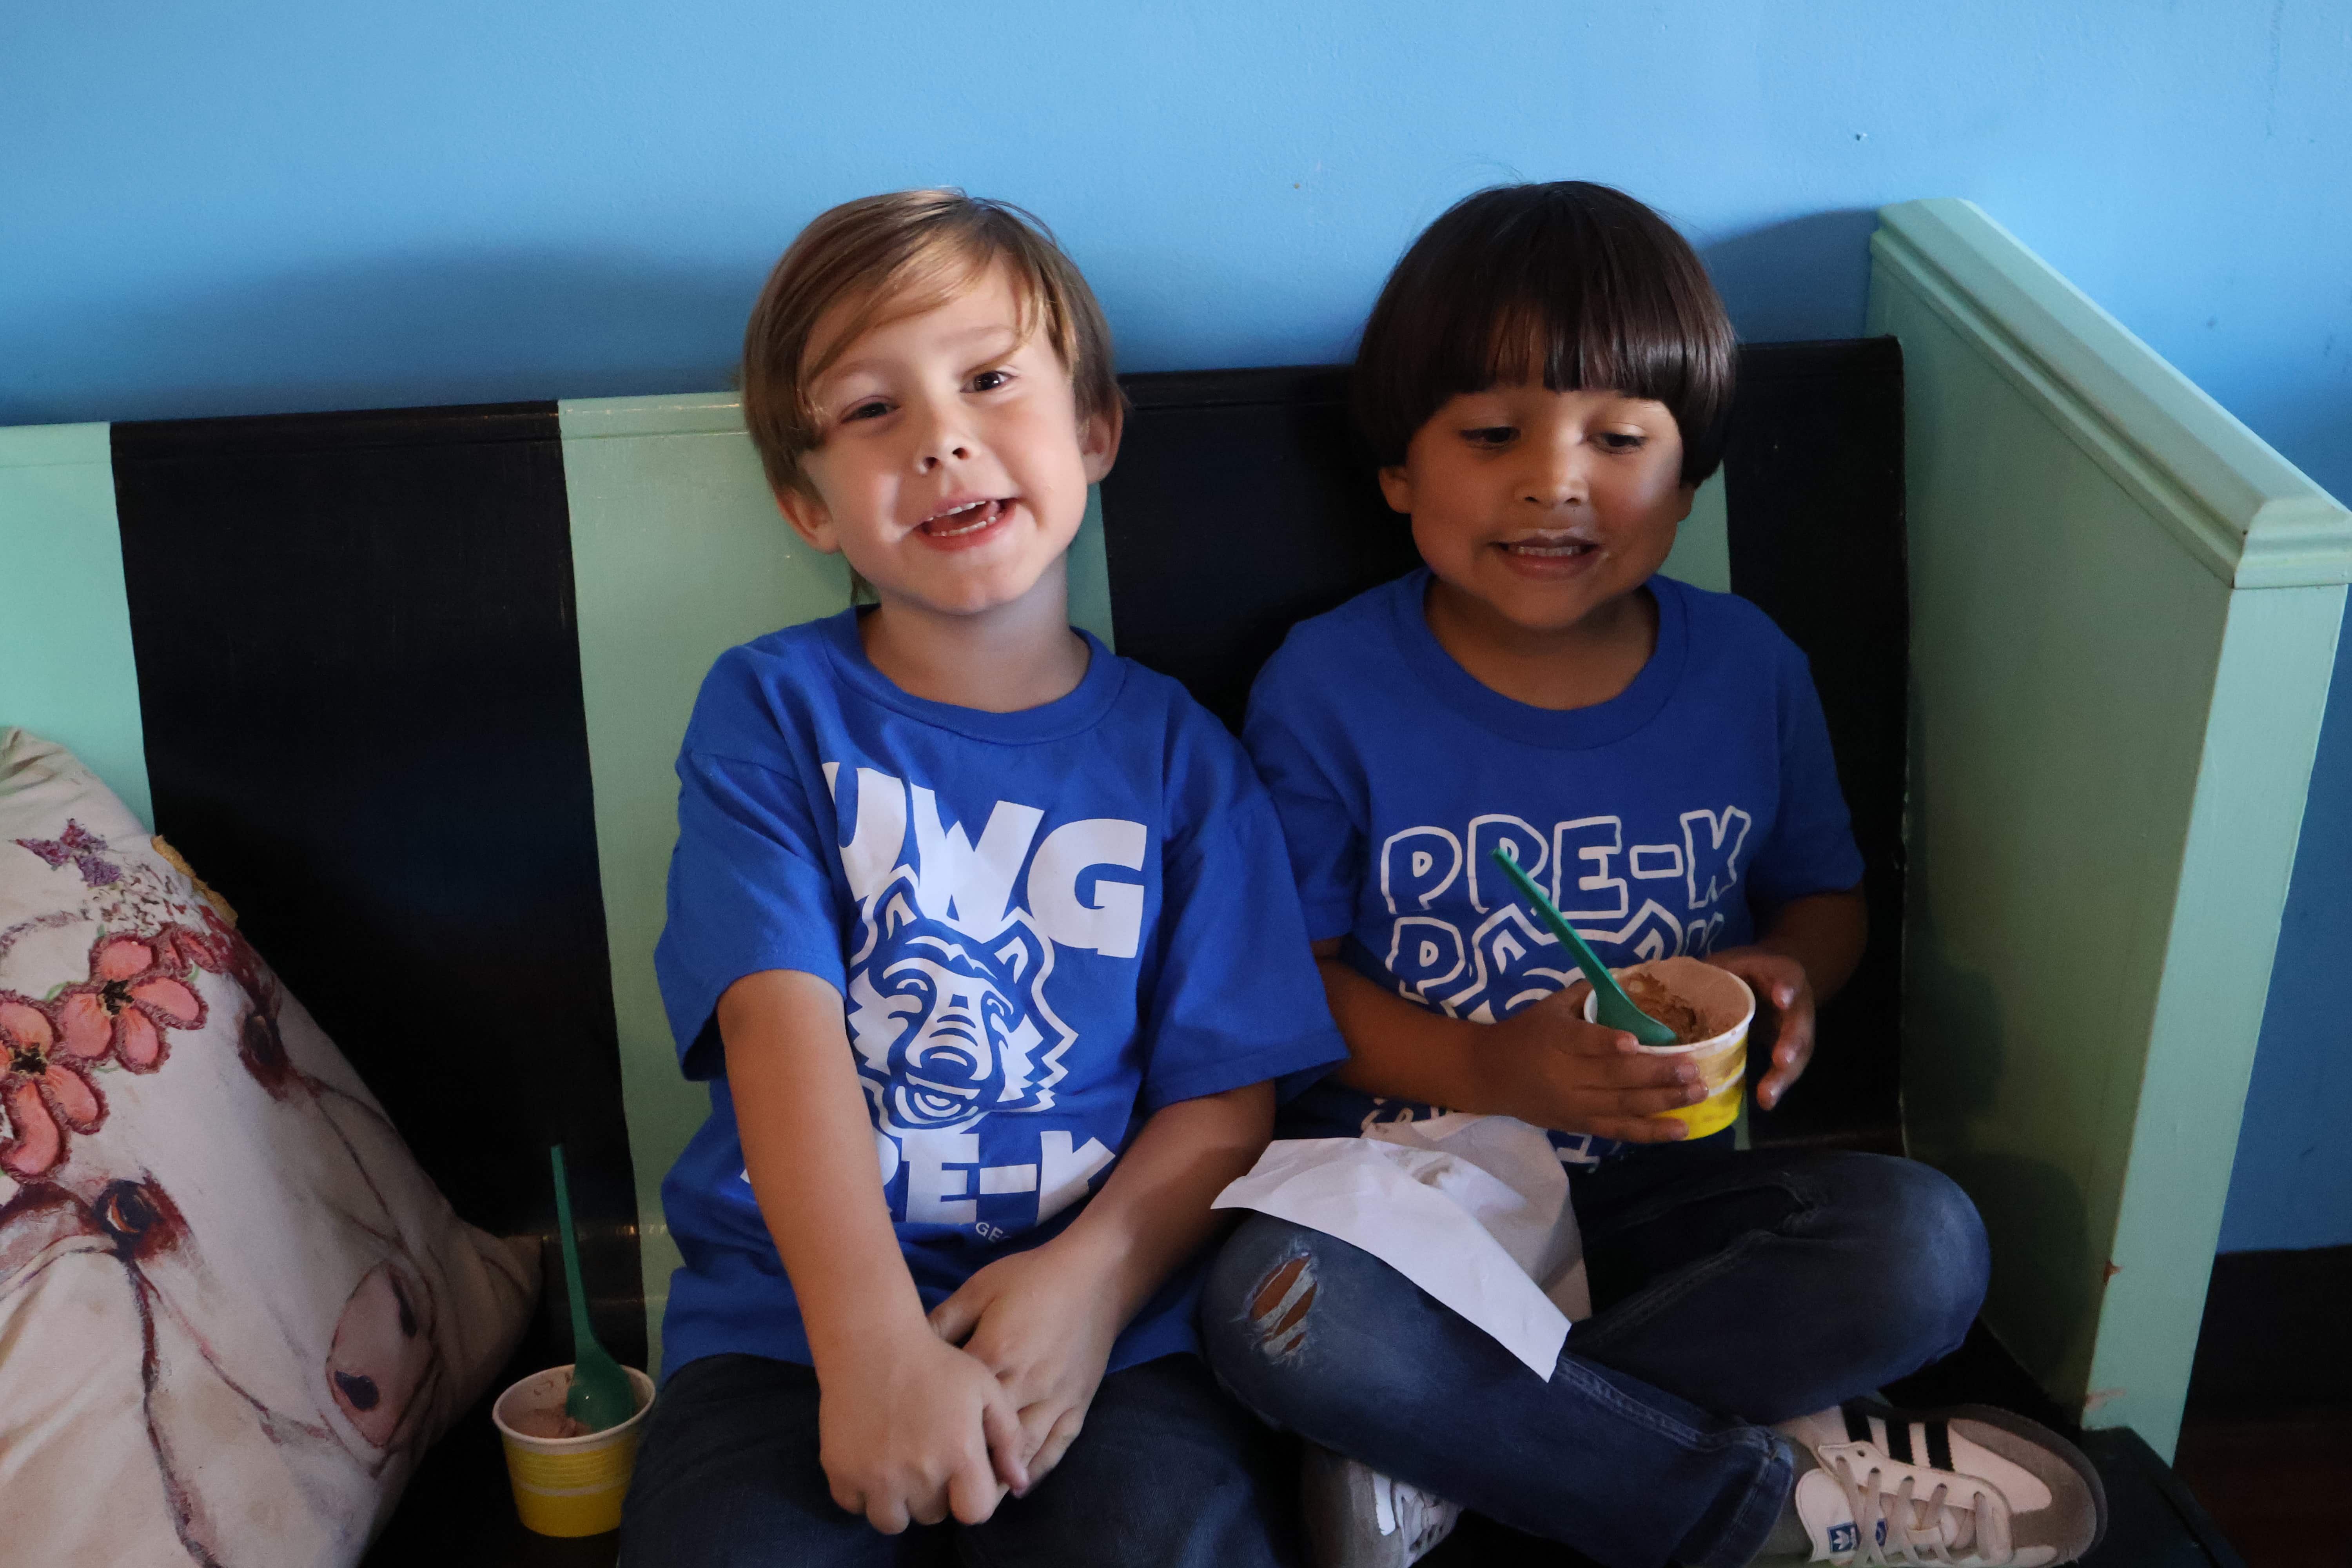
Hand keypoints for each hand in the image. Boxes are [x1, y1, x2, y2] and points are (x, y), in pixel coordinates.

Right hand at [817, 1325, 1026, 1531]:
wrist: (873, 1342)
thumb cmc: (936, 1362)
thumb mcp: (985, 1388)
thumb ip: (1007, 1437)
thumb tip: (1019, 1483)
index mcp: (959, 1454)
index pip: (974, 1512)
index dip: (971, 1499)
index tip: (962, 1479)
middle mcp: (919, 1473)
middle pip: (932, 1515)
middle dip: (934, 1496)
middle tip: (927, 1461)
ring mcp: (876, 1476)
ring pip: (892, 1520)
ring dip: (898, 1502)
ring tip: (899, 1469)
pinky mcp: (841, 1472)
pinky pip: (854, 1506)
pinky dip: (862, 1493)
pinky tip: (871, 1463)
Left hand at [929, 1238, 1121, 1489]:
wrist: (1098, 1273)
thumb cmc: (1032, 1277)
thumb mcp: (980, 1289)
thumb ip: (945, 1321)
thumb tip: (909, 1349)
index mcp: (996, 1355)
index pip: (959, 1406)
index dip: (932, 1429)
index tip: (909, 1448)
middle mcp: (1026, 1385)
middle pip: (989, 1441)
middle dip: (962, 1467)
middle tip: (932, 1489)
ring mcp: (1056, 1399)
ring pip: (1023, 1452)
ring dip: (998, 1479)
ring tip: (970, 1500)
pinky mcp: (1078, 1404)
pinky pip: (1057, 1447)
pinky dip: (1037, 1471)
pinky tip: (1017, 1487)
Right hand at [1480, 985, 1709, 1140]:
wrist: (1489, 1074)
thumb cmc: (1525, 1033)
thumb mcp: (1549, 1007)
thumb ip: (1587, 996)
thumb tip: (1630, 982)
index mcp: (1555, 1039)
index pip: (1582, 1042)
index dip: (1607, 1043)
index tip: (1634, 1042)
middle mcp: (1565, 1076)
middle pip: (1613, 1078)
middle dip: (1656, 1074)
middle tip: (1692, 1069)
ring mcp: (1574, 1104)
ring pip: (1623, 1106)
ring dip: (1664, 1101)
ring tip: (1697, 1093)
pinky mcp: (1579, 1125)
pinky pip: (1619, 1130)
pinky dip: (1650, 1132)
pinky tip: (1681, 1129)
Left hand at [1705, 947, 1814, 1109]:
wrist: (1774, 978)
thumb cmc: (1746, 970)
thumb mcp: (1730, 964)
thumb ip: (1710, 973)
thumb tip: (1666, 984)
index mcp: (1781, 973)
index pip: (1787, 978)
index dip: (1785, 988)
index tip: (1780, 998)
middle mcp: (1797, 1003)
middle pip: (1799, 1024)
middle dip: (1790, 1043)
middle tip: (1780, 1061)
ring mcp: (1798, 1028)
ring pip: (1799, 1052)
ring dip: (1784, 1076)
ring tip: (1767, 1097)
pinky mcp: (1791, 1048)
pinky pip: (1788, 1068)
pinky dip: (1777, 1085)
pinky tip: (1765, 1102)